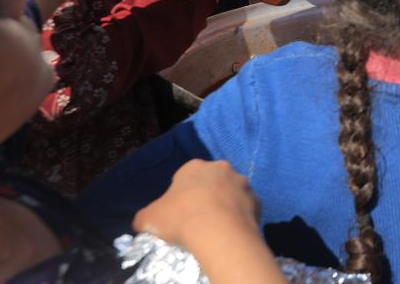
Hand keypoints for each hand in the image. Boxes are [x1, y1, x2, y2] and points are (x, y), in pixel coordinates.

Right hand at [132, 160, 260, 252]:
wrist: (220, 232)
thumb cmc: (181, 218)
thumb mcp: (149, 218)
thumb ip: (144, 216)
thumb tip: (142, 221)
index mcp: (194, 167)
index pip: (185, 177)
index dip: (180, 194)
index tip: (178, 211)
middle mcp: (221, 168)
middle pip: (211, 181)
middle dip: (206, 195)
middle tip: (198, 217)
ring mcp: (242, 183)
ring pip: (231, 192)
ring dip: (225, 204)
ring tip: (216, 225)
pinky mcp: (257, 200)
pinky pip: (245, 208)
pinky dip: (239, 216)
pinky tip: (231, 230)